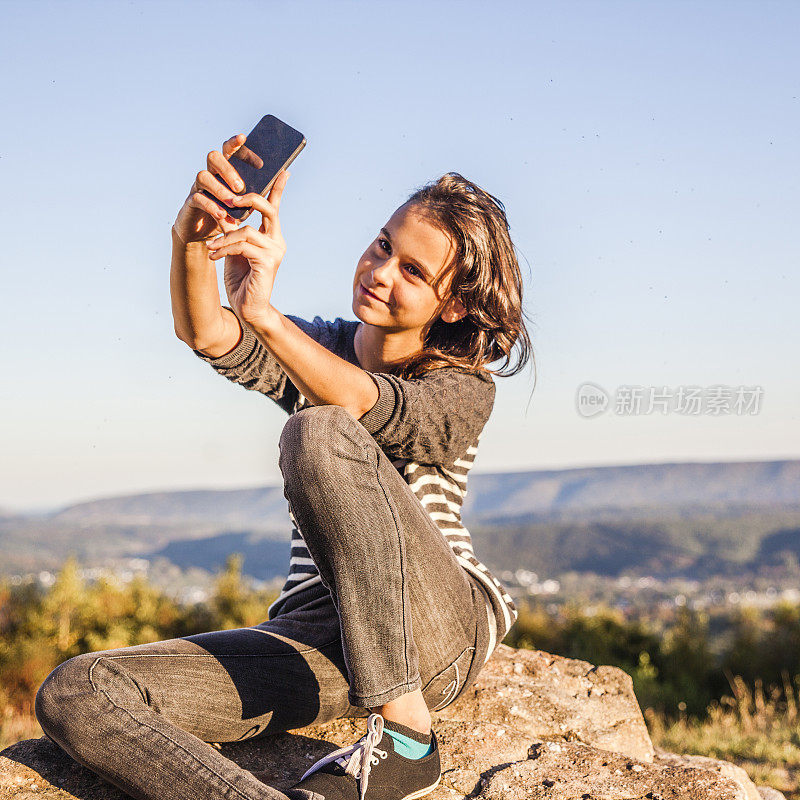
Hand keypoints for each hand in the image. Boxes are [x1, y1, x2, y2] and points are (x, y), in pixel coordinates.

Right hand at [173, 133, 260, 242]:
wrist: (208, 238)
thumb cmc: (231, 216)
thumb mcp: (248, 203)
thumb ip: (260, 189)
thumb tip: (284, 174)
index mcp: (225, 170)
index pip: (229, 150)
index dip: (236, 145)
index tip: (247, 144)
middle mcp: (211, 173)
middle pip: (213, 157)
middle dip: (228, 169)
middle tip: (241, 186)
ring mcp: (199, 186)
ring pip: (203, 176)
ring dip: (220, 189)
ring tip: (233, 203)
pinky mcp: (191, 202)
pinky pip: (198, 198)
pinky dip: (211, 205)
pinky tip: (222, 214)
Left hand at [205, 169, 290, 327]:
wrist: (248, 308)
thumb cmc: (241, 279)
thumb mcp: (234, 249)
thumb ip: (234, 230)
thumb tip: (223, 208)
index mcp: (271, 236)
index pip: (275, 207)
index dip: (278, 188)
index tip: (284, 169)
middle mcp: (277, 241)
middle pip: (268, 208)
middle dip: (248, 200)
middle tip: (233, 199)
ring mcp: (274, 252)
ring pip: (247, 230)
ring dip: (224, 237)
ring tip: (211, 248)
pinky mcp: (267, 263)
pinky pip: (243, 245)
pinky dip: (225, 248)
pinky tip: (214, 255)